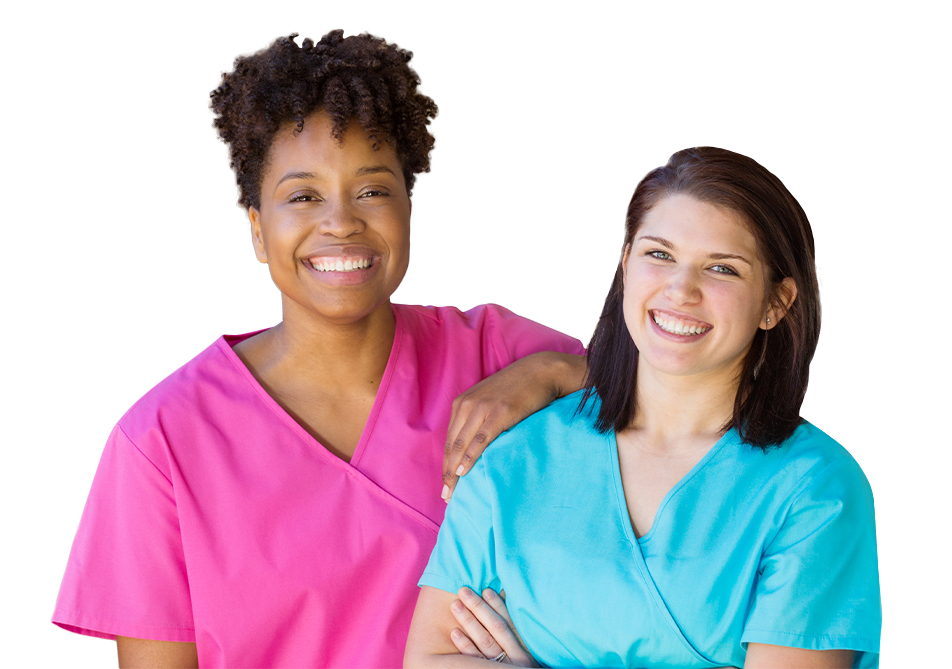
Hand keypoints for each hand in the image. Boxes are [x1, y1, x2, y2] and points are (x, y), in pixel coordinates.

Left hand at [443, 352, 584, 499]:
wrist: (541, 371)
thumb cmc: (518, 389)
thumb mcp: (490, 400)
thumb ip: (478, 418)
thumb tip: (473, 446)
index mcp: (462, 403)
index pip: (450, 440)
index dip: (446, 464)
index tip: (446, 484)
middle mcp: (467, 405)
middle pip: (452, 445)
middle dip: (447, 472)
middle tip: (446, 496)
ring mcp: (483, 408)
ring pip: (462, 445)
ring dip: (454, 471)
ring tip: (452, 491)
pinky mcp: (499, 413)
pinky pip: (480, 439)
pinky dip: (470, 456)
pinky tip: (464, 471)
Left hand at [448, 587, 538, 666]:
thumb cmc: (523, 661)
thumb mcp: (528, 646)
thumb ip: (516, 627)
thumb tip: (504, 597)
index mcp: (526, 645)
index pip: (510, 621)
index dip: (498, 605)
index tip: (486, 590)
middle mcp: (516, 655)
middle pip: (496, 627)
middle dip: (479, 607)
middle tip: (463, 591)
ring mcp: (501, 665)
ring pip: (485, 641)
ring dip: (469, 621)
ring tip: (455, 605)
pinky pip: (475, 659)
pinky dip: (465, 645)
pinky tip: (454, 632)